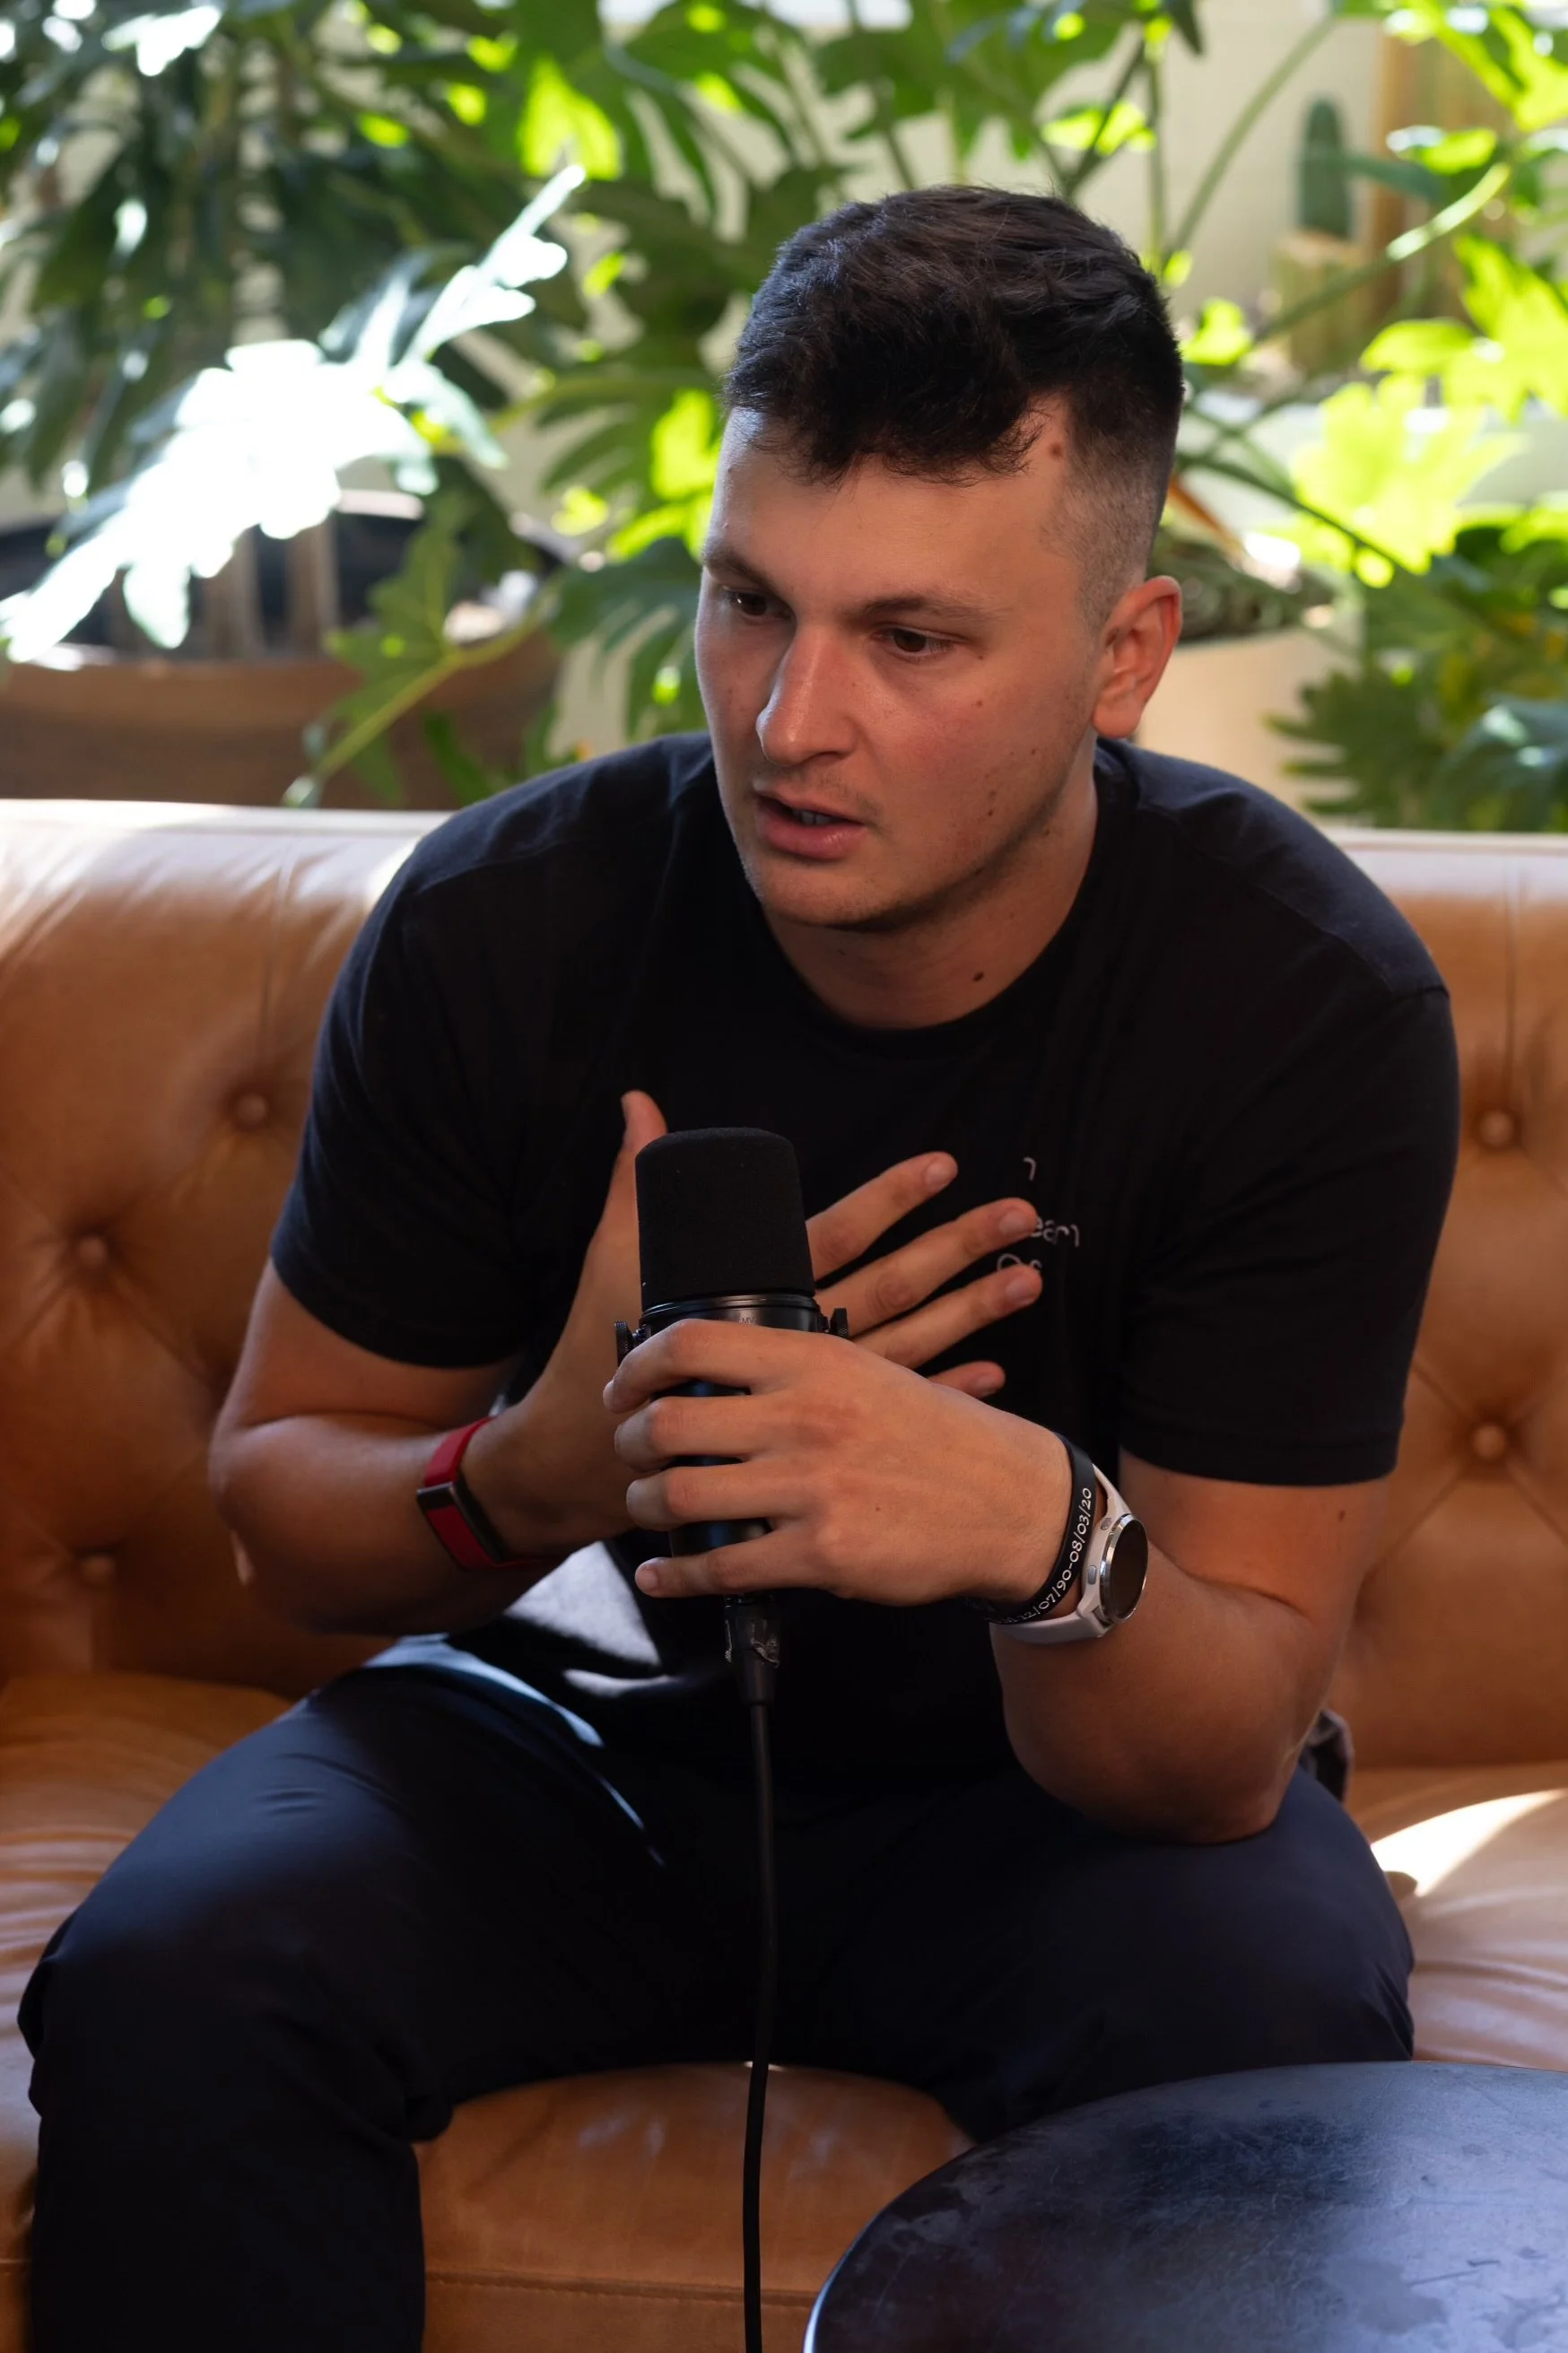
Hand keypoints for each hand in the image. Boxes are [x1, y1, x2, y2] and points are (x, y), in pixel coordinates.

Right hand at [468, 1096, 1045, 1556]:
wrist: (594, 1454)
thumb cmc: (603, 1347)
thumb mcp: (616, 1258)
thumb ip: (637, 1181)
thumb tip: (638, 1106)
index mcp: (760, 1288)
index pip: (839, 1232)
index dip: (890, 1198)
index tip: (944, 1166)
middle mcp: (801, 1337)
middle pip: (893, 1284)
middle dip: (958, 1247)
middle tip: (1021, 1217)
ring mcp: (816, 1388)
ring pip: (911, 1341)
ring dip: (972, 1312)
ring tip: (1026, 1280)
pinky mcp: (817, 1427)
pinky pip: (895, 1404)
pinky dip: (947, 1386)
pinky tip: (993, 1371)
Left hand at [607, 1318, 1070, 1608]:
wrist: (1009, 1502)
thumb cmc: (934, 1435)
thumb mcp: (868, 1371)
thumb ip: (793, 1369)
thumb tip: (708, 1374)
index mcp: (813, 1360)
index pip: (690, 1344)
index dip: (637, 1368)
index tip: (622, 1389)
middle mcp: (805, 1417)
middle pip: (667, 1424)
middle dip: (630, 1444)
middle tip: (631, 1454)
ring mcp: (811, 1488)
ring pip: (680, 1496)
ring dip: (646, 1507)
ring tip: (651, 1509)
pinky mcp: (821, 1554)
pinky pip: (721, 1568)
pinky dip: (676, 1575)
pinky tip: (663, 1574)